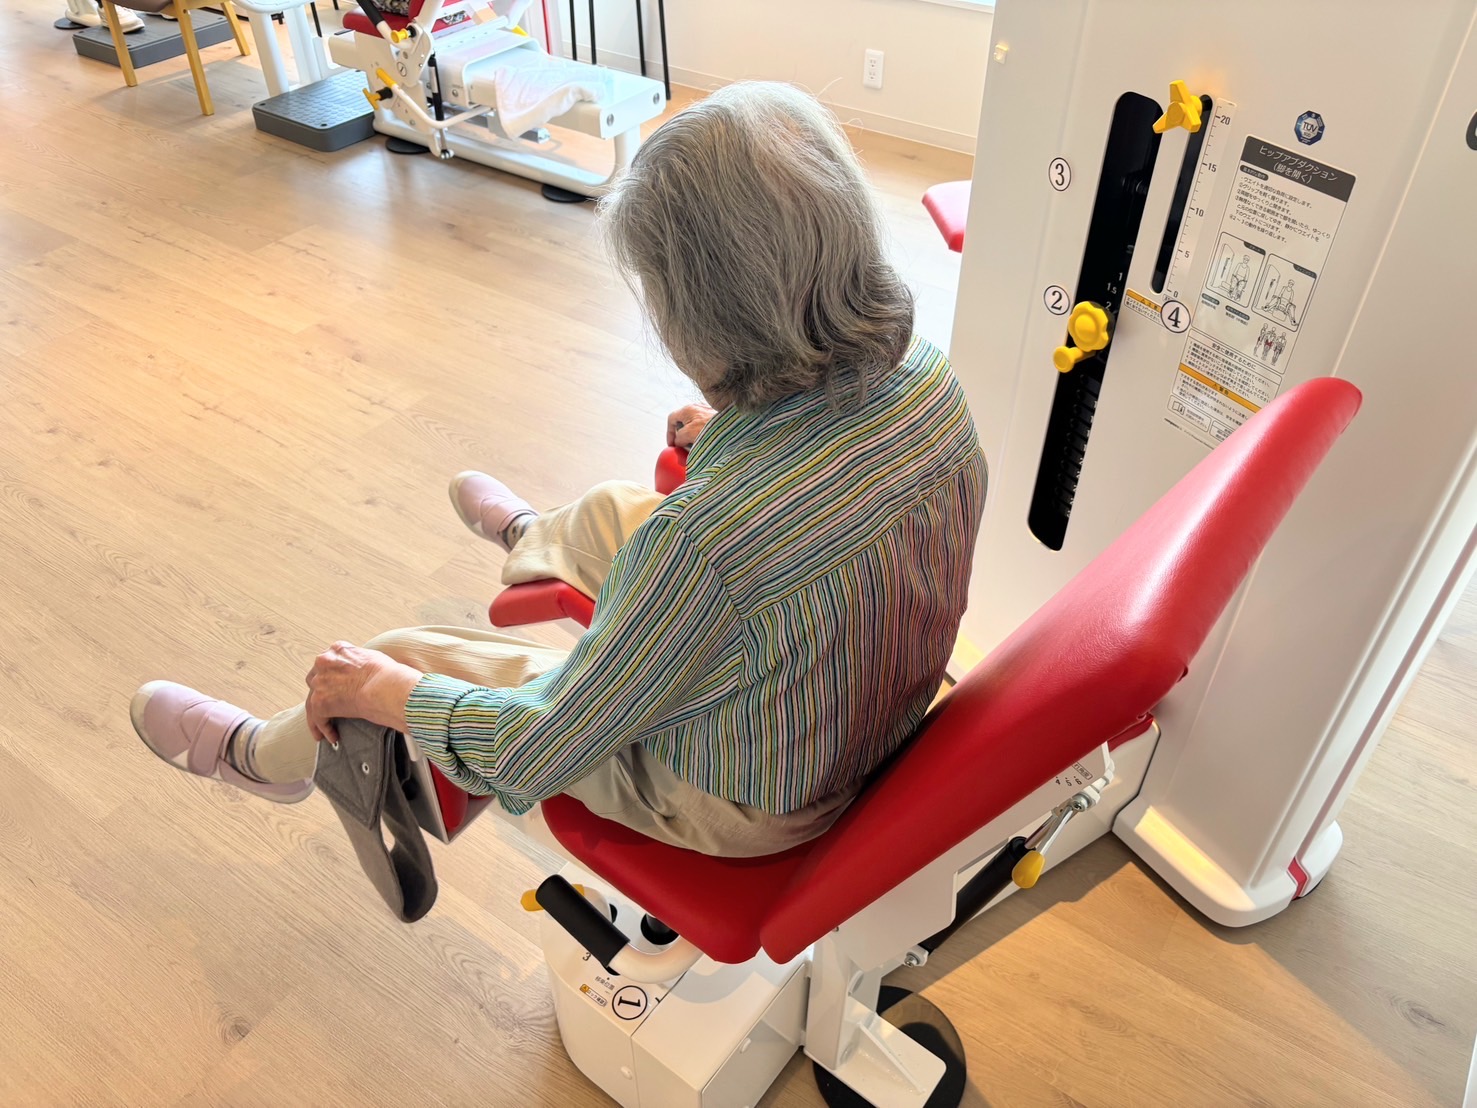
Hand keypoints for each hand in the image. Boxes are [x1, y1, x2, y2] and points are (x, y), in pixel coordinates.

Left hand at [304, 641, 422, 744]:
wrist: (384, 687)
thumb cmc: (387, 674)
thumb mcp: (372, 657)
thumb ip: (360, 662)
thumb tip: (365, 672)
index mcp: (338, 650)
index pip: (327, 663)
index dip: (330, 676)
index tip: (334, 686)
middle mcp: (324, 662)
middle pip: (314, 679)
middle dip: (321, 693)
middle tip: (329, 705)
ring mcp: (320, 682)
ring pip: (312, 701)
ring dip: (318, 716)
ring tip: (324, 729)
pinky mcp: (319, 702)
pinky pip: (317, 718)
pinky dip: (323, 728)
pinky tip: (332, 736)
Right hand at [666, 403, 716, 447]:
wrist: (734, 427)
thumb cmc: (710, 429)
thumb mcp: (688, 434)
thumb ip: (679, 437)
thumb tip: (679, 442)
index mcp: (688, 409)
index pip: (672, 419)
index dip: (669, 432)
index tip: (672, 445)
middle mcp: (697, 408)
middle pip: (683, 422)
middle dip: (681, 435)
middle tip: (684, 447)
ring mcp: (707, 412)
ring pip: (694, 425)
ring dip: (692, 436)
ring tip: (696, 447)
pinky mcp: (715, 418)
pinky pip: (704, 426)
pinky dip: (702, 435)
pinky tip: (706, 443)